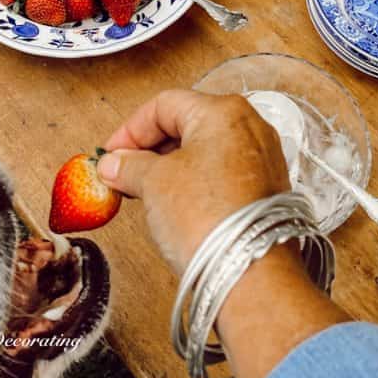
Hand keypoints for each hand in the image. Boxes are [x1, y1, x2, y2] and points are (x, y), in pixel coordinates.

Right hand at [98, 89, 340, 377]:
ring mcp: (262, 157)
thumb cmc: (206, 217)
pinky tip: (176, 205)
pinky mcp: (268, 187)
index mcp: (223, 110)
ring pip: (206, 150)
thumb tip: (112, 164)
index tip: (110, 155)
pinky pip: (223, 172)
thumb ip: (130, 166)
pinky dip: (196, 181)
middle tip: (124, 173)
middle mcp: (250, 125)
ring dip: (171, 167)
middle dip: (150, 148)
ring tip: (146, 193)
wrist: (251, 273)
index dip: (131, 129)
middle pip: (188, 124)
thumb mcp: (155, 183)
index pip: (165, 105)